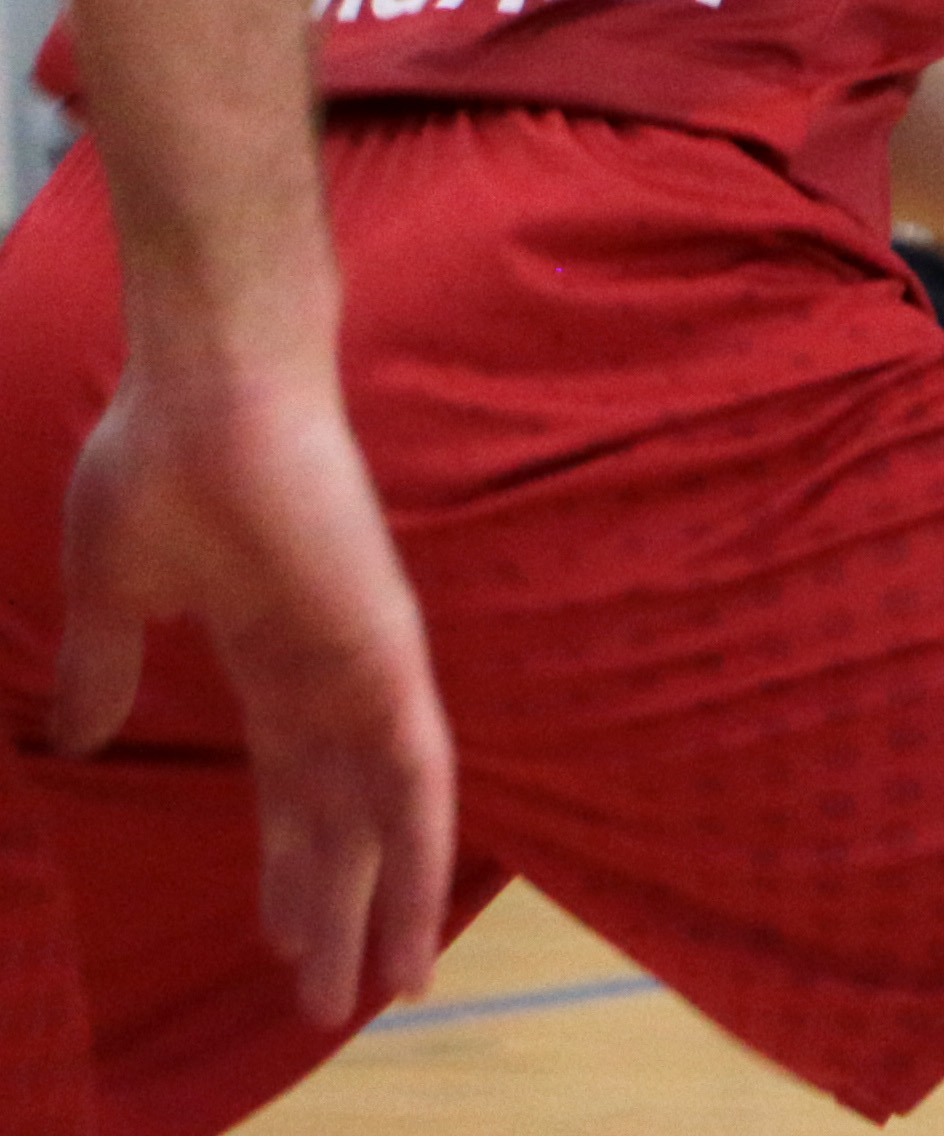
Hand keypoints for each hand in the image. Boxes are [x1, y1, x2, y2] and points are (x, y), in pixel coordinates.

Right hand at [53, 347, 453, 1031]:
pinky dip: (420, 844)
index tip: (284, 937)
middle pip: (340, 817)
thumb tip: (81, 738)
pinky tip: (415, 910)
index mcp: (270, 658)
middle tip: (335, 996)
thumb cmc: (160, 464)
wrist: (206, 389)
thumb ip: (110, 666)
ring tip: (379, 987)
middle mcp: (331, 672)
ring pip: (388, 813)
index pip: (291, 788)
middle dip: (336, 906)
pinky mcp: (385, 653)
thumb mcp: (115, 592)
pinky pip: (415, 769)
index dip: (290, 864)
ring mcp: (366, 664)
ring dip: (385, 901)